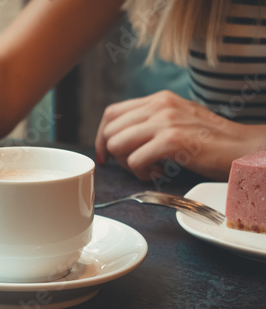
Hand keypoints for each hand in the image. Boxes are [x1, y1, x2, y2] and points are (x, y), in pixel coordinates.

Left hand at [95, 90, 265, 180]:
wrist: (242, 147)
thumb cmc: (209, 139)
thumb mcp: (177, 119)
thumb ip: (150, 122)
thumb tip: (120, 138)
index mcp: (158, 99)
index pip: (111, 113)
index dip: (101, 136)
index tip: (105, 155)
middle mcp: (158, 106)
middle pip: (110, 131)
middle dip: (116, 155)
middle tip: (134, 165)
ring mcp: (165, 122)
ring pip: (117, 145)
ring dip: (128, 165)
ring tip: (149, 169)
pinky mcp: (172, 141)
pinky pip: (135, 161)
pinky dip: (141, 173)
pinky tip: (158, 174)